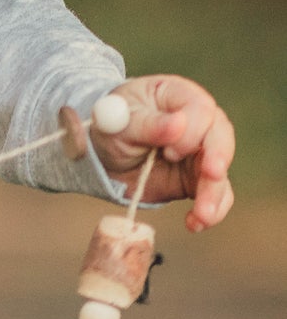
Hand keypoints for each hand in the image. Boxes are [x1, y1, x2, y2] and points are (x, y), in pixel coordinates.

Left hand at [89, 74, 234, 231]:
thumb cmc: (109, 126)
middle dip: (217, 157)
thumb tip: (178, 124)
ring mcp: (199, 152)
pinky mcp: (196, 178)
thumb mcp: (119, 122)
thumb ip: (148, 124)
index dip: (192, 130)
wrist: (99, 154)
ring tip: (203, 214)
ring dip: (214, 192)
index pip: (201, 108)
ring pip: (219, 170)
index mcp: (177, 96)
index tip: (170, 151)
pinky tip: (195, 222)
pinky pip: (214, 194)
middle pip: (220, 137)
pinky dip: (210, 210)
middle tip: (211, 174)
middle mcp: (196, 122)